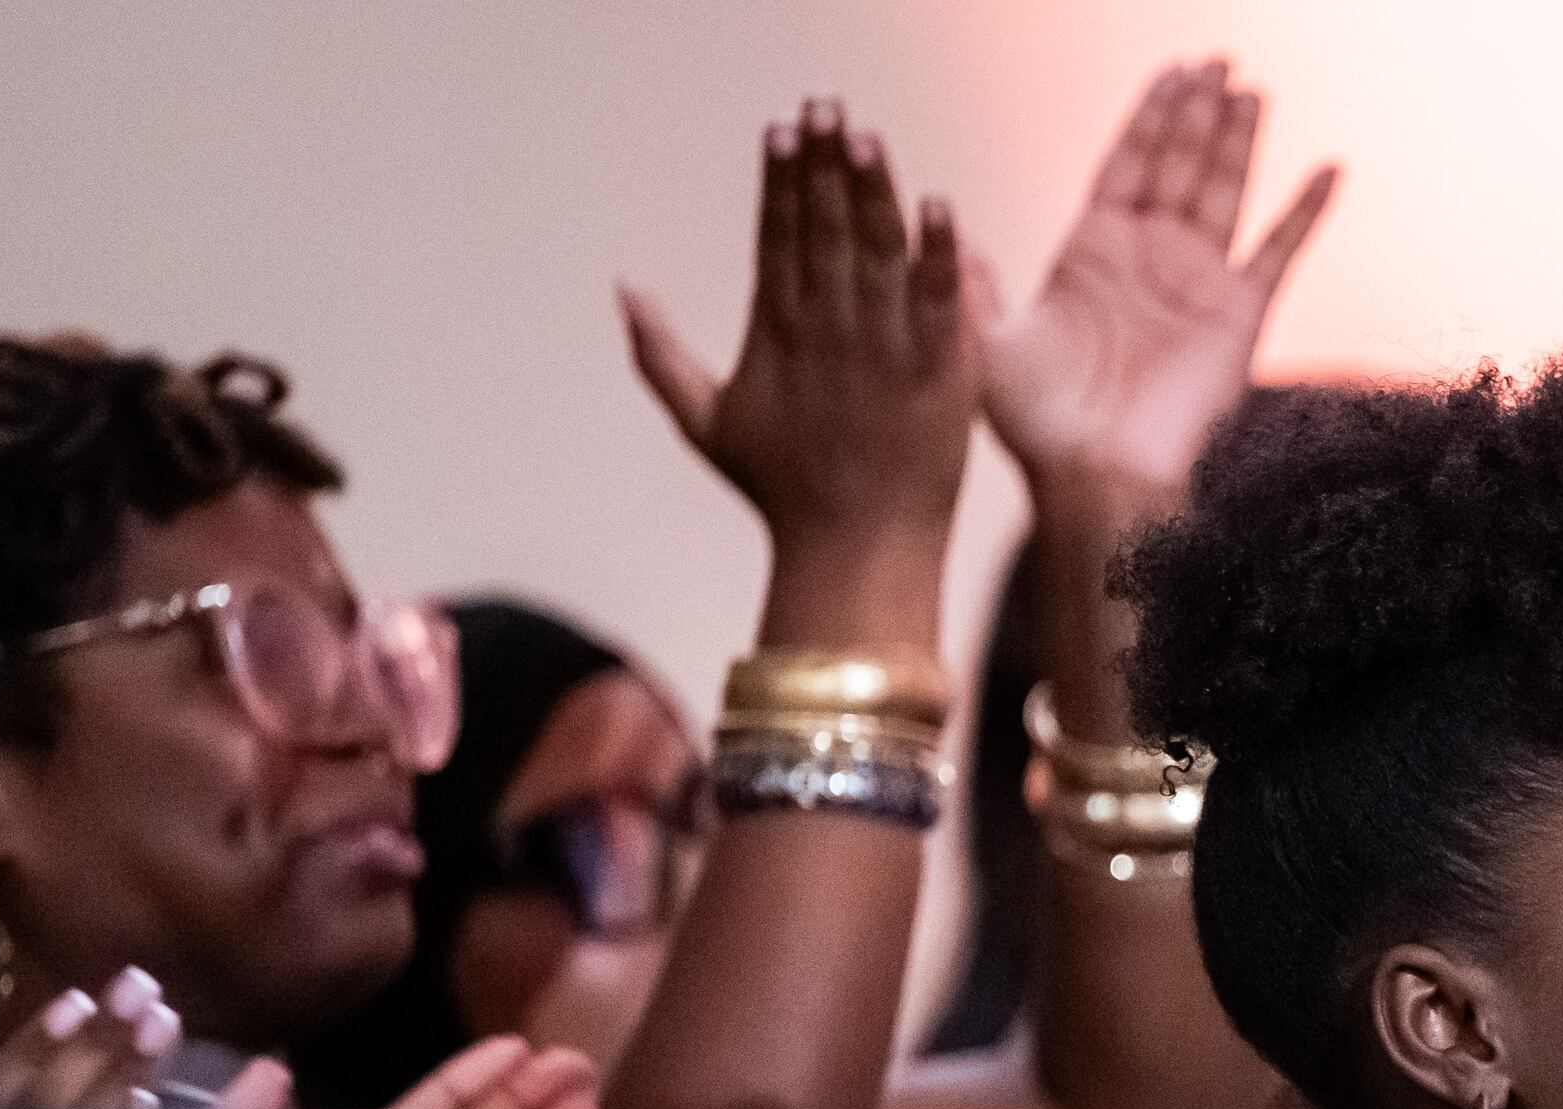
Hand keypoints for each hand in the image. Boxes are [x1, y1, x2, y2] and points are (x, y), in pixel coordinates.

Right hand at [622, 100, 976, 552]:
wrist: (857, 550)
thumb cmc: (782, 493)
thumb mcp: (705, 424)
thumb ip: (659, 354)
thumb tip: (622, 290)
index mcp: (776, 333)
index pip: (777, 236)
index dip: (780, 180)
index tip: (781, 131)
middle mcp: (827, 331)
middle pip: (825, 228)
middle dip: (824, 163)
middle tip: (826, 106)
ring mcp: (883, 349)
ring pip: (878, 251)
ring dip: (872, 189)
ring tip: (865, 137)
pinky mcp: (938, 372)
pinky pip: (940, 299)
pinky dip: (939, 251)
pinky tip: (936, 204)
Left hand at [983, 59, 1335, 502]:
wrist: (1097, 480)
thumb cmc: (1040, 426)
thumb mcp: (986, 341)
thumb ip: (973, 279)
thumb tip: (936, 217)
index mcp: (1092, 251)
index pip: (1126, 162)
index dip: (1149, 116)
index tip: (1171, 73)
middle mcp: (1150, 258)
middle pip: (1179, 163)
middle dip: (1197, 112)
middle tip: (1217, 60)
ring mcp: (1198, 284)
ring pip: (1226, 192)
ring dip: (1241, 141)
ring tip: (1253, 90)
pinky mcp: (1240, 317)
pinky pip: (1280, 252)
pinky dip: (1306, 211)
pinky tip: (1328, 169)